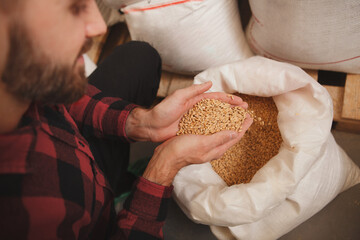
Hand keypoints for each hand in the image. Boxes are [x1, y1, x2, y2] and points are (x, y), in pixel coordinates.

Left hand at [125, 81, 247, 141]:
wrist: (151, 126)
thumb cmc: (162, 110)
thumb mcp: (177, 97)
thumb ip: (193, 91)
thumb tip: (210, 83)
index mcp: (195, 100)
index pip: (216, 98)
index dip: (229, 99)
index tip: (241, 102)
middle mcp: (197, 109)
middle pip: (219, 108)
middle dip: (232, 109)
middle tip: (245, 112)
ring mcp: (196, 120)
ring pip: (215, 119)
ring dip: (227, 120)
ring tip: (239, 123)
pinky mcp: (192, 130)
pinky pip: (207, 130)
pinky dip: (217, 131)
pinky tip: (225, 134)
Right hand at [142, 116, 252, 185]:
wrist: (166, 156)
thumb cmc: (183, 151)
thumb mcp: (203, 143)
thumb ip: (219, 138)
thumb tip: (235, 133)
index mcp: (217, 149)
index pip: (235, 137)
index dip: (244, 126)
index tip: (250, 116)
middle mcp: (214, 147)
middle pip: (230, 134)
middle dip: (238, 124)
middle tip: (243, 112)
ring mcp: (206, 144)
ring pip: (221, 132)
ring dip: (228, 123)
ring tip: (232, 113)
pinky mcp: (199, 141)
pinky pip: (211, 131)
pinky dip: (216, 123)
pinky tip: (214, 119)